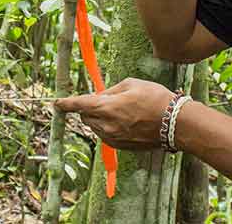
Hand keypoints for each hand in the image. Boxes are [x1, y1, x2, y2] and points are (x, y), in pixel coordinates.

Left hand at [54, 78, 175, 150]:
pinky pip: (107, 136)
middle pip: (86, 117)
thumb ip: (110, 90)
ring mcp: (113, 139)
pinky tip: (127, 122)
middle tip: (107, 101)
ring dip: (100, 119)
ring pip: (96, 127)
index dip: (65, 104)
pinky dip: (109, 128)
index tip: (56, 103)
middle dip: (89, 109)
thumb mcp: (131, 84)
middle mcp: (106, 126)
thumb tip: (99, 96)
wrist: (175, 123)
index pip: (79, 105)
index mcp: (106, 108)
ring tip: (123, 111)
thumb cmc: (155, 99)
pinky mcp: (120, 147)